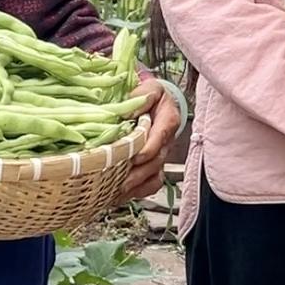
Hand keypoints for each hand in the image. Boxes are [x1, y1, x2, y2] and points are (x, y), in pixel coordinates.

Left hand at [120, 78, 179, 201]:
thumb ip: (142, 95)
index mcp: (168, 119)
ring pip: (154, 175)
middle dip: (138, 172)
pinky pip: (152, 184)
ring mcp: (161, 155)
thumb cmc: (151, 95)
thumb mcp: (149, 88)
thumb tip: (130, 111)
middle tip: (119, 180)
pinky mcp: (155, 165)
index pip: (161, 136)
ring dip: (136, 185)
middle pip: (156, 161)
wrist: (156, 103)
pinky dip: (139, 191)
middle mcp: (166, 141)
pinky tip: (121, 195)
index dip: (148, 148)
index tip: (134, 156)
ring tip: (116, 191)